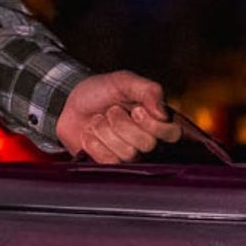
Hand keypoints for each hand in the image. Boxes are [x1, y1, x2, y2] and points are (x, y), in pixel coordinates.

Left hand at [55, 72, 183, 163]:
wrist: (72, 104)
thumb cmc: (100, 91)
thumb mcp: (124, 81)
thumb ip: (148, 90)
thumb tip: (162, 114)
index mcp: (156, 120)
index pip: (173, 134)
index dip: (153, 125)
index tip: (135, 110)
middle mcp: (147, 140)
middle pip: (148, 145)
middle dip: (121, 123)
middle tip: (112, 111)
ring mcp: (129, 155)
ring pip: (127, 153)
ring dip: (105, 131)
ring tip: (99, 121)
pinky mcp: (110, 165)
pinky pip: (109, 162)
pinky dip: (94, 144)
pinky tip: (91, 134)